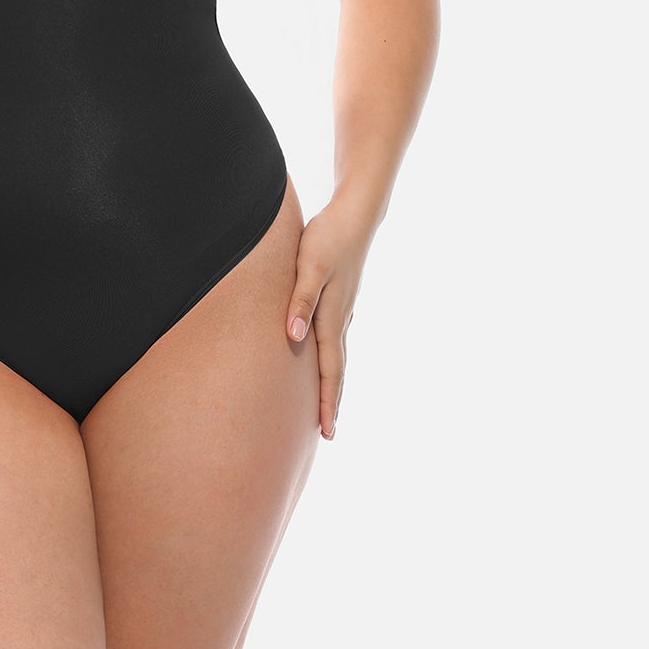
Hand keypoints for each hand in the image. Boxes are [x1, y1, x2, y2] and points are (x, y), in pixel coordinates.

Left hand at [285, 203, 373, 440]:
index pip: (329, 370)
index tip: (327, 432)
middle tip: (328, 432)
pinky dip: (330, 359)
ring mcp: (343, 310)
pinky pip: (334, 339)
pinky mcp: (340, 299)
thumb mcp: (310, 267)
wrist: (355, 216)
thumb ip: (300, 301)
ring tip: (326, 404)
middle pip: (337, 369)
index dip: (327, 401)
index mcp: (331, 317)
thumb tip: (294, 338)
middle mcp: (340, 319)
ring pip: (336, 355)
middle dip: (332, 401)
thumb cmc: (328, 239)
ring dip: (332, 382)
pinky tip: (324, 359)